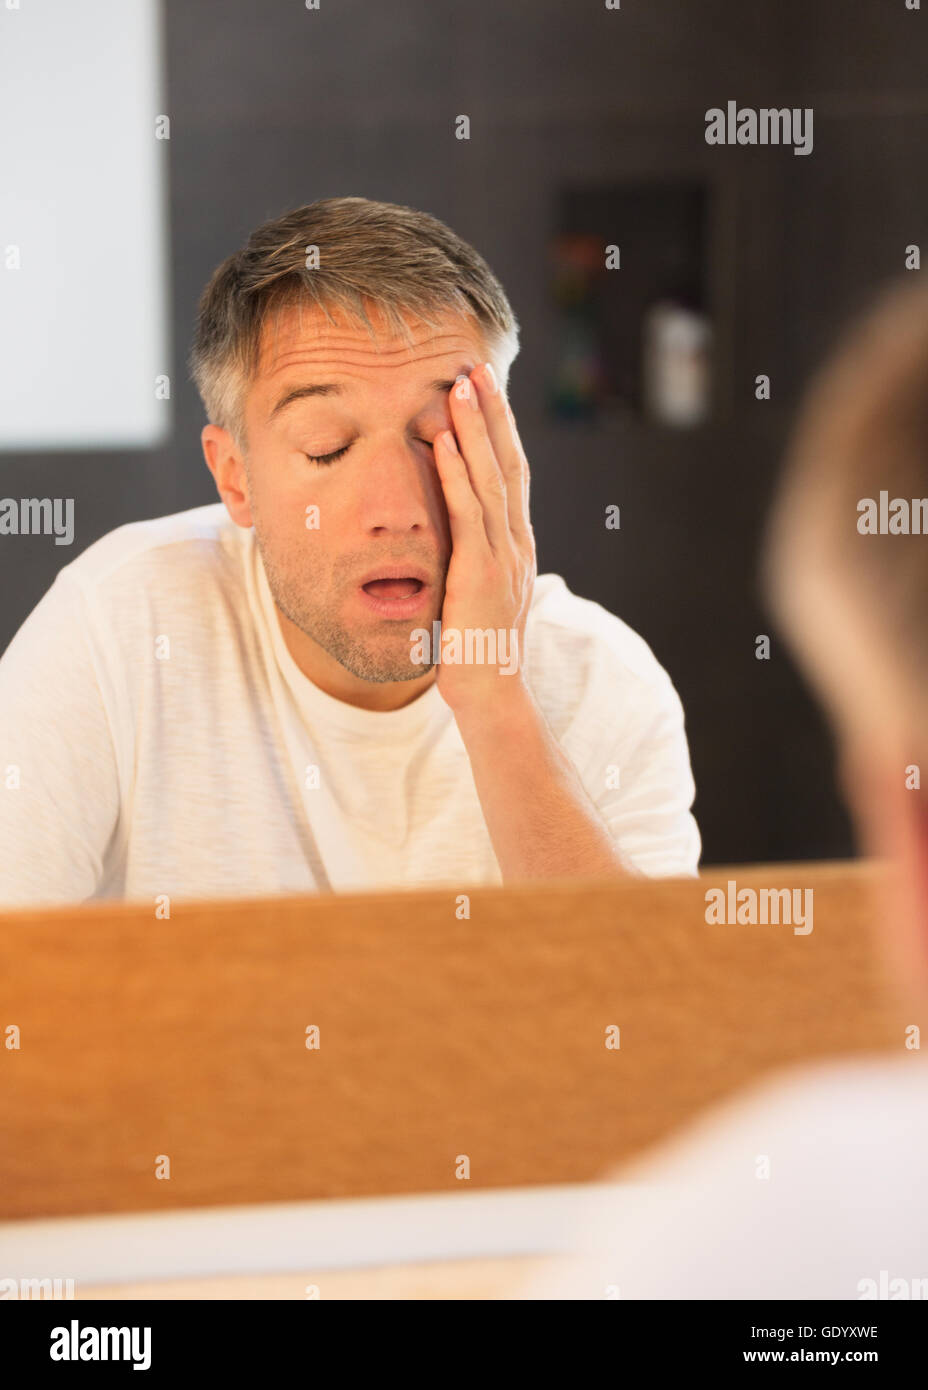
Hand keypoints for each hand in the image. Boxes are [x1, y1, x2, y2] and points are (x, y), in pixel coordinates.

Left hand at [432, 362, 536, 716]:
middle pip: (509, 462)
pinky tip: (446, 442)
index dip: (500, 429)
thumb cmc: (475, 649)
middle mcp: (516, 542)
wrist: (491, 694)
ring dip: (476, 428)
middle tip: (478, 365)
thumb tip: (451, 536)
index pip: (512, 473)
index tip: (486, 389)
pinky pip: (469, 514)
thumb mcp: (475, 593)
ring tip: (462, 384)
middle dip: (493, 412)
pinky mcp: (481, 573)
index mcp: (516, 544)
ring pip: (492, 478)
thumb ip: (469, 559)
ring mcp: (503, 556)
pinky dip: (458, 475)